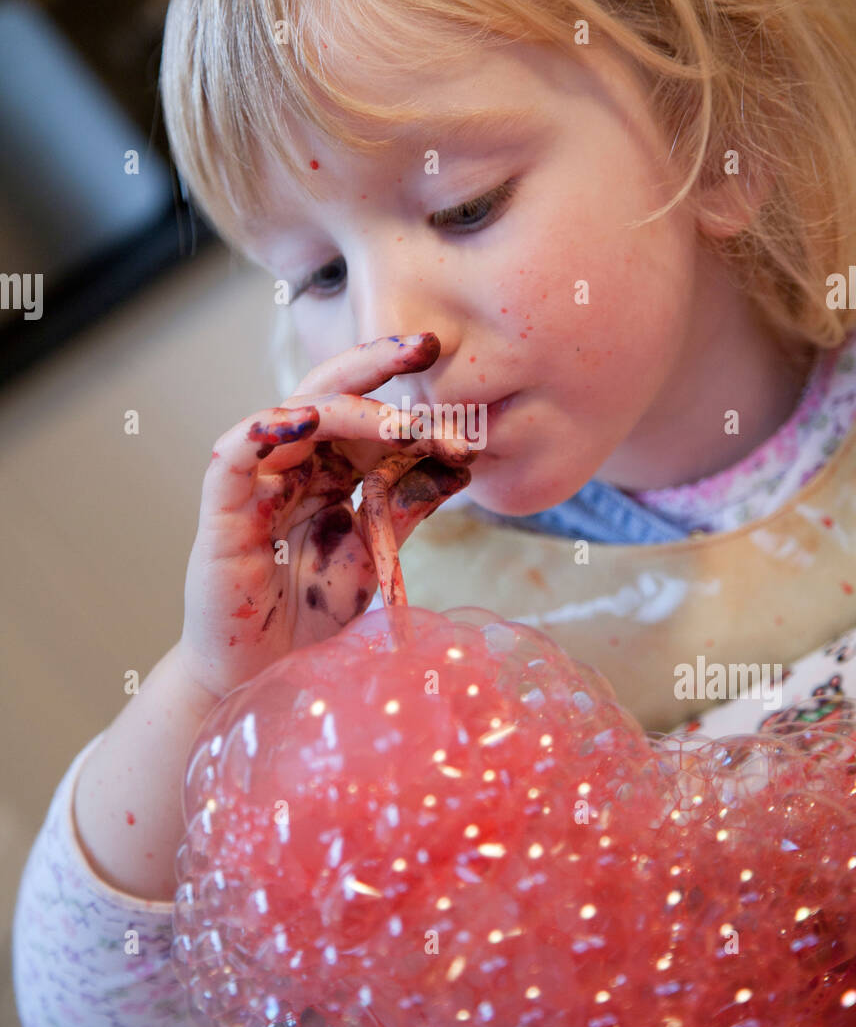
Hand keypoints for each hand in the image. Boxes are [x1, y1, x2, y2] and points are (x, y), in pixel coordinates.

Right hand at [178, 333, 474, 699]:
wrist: (263, 681)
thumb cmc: (309, 620)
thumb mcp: (372, 558)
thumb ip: (405, 510)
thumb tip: (461, 467)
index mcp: (326, 474)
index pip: (367, 419)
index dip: (410, 403)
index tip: (463, 398)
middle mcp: (290, 468)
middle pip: (329, 395)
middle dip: (376, 365)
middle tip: (427, 345)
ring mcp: (254, 485)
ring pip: (291, 415)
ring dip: (345, 408)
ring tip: (399, 420)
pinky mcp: (221, 511)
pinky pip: (234, 454)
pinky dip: (263, 430)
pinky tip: (300, 419)